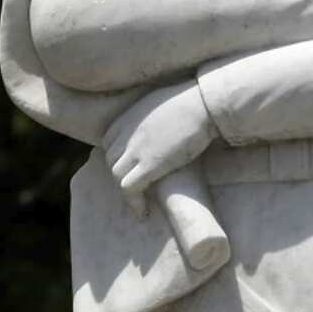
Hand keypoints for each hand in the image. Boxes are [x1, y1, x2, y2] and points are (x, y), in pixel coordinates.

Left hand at [102, 81, 218, 215]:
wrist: (202, 104)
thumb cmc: (190, 100)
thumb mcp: (157, 102)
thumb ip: (147, 115)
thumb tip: (155, 122)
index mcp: (126, 118)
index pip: (110, 144)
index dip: (121, 158)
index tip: (133, 168)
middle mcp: (125, 133)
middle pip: (112, 161)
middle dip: (123, 175)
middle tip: (139, 187)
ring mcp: (135, 149)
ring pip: (116, 176)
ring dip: (127, 191)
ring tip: (141, 202)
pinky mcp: (150, 164)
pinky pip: (129, 188)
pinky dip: (134, 202)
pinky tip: (144, 211)